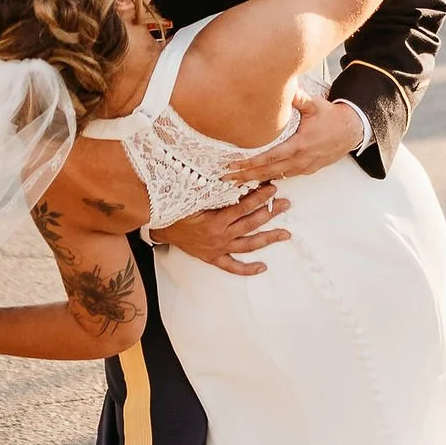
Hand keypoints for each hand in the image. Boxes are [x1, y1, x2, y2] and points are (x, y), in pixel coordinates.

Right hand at [151, 179, 291, 276]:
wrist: (160, 227)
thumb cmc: (175, 208)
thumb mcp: (193, 195)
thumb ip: (213, 188)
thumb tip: (234, 176)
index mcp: (215, 221)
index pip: (244, 207)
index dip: (260, 197)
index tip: (273, 188)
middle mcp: (220, 236)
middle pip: (251, 224)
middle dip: (270, 213)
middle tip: (285, 205)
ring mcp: (218, 248)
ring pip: (248, 244)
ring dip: (268, 238)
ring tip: (285, 233)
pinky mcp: (213, 257)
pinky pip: (232, 266)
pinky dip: (247, 269)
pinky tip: (262, 267)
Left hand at [218, 91, 363, 183]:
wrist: (351, 131)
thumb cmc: (331, 117)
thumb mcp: (315, 105)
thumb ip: (297, 98)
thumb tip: (284, 85)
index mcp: (299, 145)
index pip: (269, 157)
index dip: (249, 163)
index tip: (232, 164)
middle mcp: (300, 160)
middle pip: (268, 172)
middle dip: (245, 176)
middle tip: (225, 178)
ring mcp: (304, 167)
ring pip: (275, 177)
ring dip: (255, 180)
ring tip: (236, 181)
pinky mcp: (307, 169)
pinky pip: (285, 176)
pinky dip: (270, 179)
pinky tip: (258, 180)